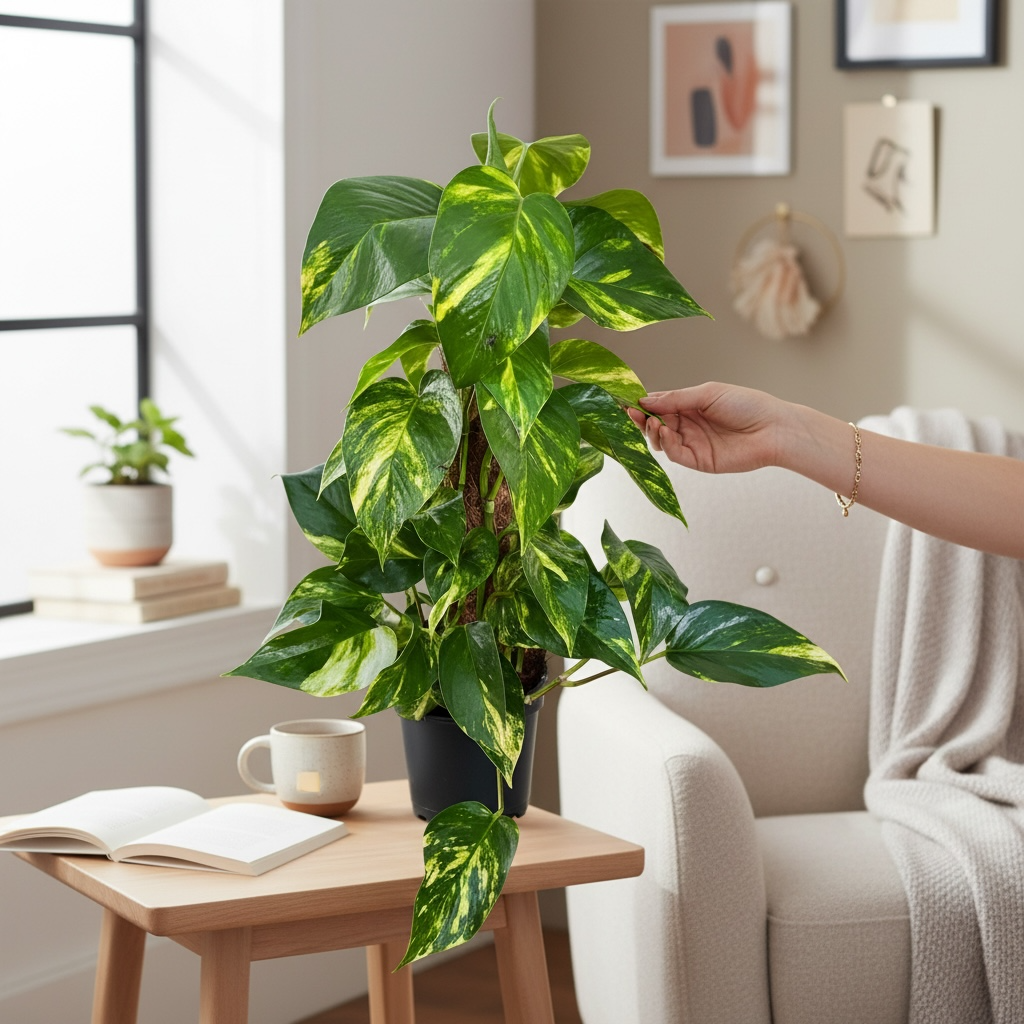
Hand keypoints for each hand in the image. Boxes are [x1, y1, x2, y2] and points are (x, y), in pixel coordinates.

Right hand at [629, 382, 784, 473]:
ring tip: (651, 422)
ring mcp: (692, 444)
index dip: (643, 404)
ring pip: (660, 440)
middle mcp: (688, 425)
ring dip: (651, 431)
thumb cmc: (746, 404)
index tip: (627, 401)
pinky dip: (665, 443)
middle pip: (655, 424)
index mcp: (690, 406)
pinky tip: (665, 432)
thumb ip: (676, 398)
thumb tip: (645, 400)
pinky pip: (674, 453)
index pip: (659, 405)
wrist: (773, 429)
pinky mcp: (698, 461)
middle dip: (641, 419)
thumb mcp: (708, 393)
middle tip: (630, 413)